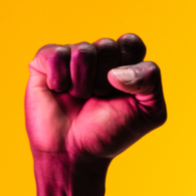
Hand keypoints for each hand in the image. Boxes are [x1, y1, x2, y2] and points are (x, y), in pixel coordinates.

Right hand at [25, 33, 166, 164]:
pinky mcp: (44, 63)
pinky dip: (60, 79)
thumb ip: (151, 80)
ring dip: (83, 83)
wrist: (75, 154)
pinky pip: (55, 55)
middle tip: (98, 98)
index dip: (129, 67)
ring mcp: (71, 57)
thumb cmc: (112, 132)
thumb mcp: (150, 111)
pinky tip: (59, 91)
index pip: (131, 42)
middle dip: (105, 80)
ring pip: (83, 51)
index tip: (123, 90)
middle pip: (108, 45)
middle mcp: (98, 56)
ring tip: (80, 98)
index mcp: (125, 61)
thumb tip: (116, 71)